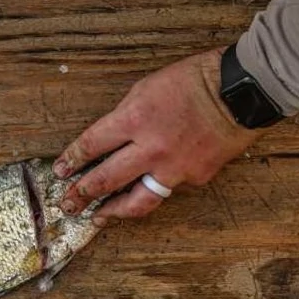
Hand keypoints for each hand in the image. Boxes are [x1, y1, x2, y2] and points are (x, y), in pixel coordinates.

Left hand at [55, 49, 261, 222]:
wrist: (238, 93)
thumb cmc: (193, 81)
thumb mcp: (147, 88)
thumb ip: (126, 117)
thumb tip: (110, 141)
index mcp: (134, 118)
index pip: (92, 145)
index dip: (73, 161)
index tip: (61, 172)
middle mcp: (150, 148)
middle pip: (105, 179)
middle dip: (82, 194)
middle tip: (68, 204)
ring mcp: (173, 168)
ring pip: (136, 201)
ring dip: (113, 211)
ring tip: (99, 217)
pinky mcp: (194, 178)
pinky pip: (168, 189)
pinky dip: (155, 190)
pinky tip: (145, 193)